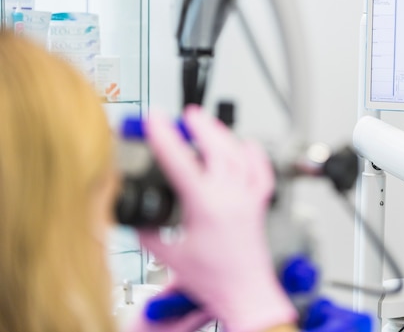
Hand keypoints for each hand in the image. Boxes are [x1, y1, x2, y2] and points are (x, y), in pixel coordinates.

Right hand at [138, 105, 296, 331]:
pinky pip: (262, 171)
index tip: (154, 119)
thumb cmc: (213, 280)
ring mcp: (248, 198)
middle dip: (201, 126)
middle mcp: (230, 197)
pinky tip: (248, 145)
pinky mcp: (259, 204)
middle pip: (218, 148)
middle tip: (187, 114)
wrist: (244, 293)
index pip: (181, 162)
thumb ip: (148, 233)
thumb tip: (136, 217)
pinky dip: (255, 154)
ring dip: (224, 135)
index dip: (164, 136)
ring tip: (209, 124)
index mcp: (205, 207)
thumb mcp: (169, 256)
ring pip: (240, 155)